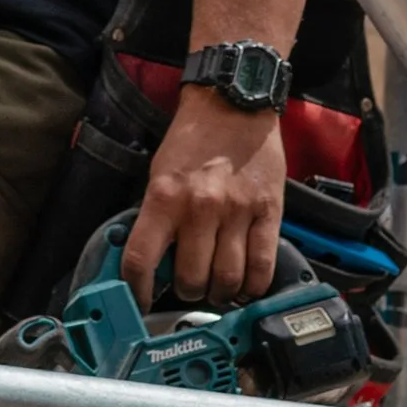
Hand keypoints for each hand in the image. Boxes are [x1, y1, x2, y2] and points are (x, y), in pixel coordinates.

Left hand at [124, 86, 285, 308]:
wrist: (233, 104)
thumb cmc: (193, 140)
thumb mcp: (158, 174)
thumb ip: (156, 217)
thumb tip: (152, 263)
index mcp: (164, 197)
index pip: (141, 260)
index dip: (137, 291)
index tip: (140, 301)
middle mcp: (200, 208)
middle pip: (191, 279)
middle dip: (187, 292)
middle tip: (189, 287)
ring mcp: (237, 211)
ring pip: (227, 279)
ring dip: (220, 293)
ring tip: (218, 287)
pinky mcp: (269, 211)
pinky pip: (263, 266)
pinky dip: (253, 286)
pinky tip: (246, 285)